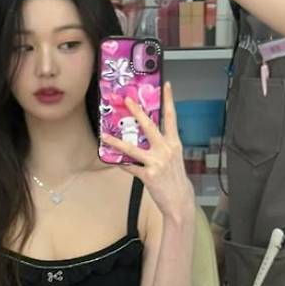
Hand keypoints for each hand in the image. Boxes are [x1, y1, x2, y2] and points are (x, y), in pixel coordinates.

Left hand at [100, 82, 193, 222]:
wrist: (180, 200)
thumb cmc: (175, 179)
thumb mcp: (174, 158)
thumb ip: (164, 145)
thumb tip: (149, 136)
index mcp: (174, 143)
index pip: (171, 117)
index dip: (169, 100)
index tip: (166, 85)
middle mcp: (166, 150)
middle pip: (150, 126)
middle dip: (137, 112)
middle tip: (127, 101)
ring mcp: (156, 162)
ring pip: (132, 148)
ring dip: (116, 141)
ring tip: (104, 136)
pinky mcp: (148, 175)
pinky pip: (130, 167)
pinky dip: (120, 163)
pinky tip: (113, 160)